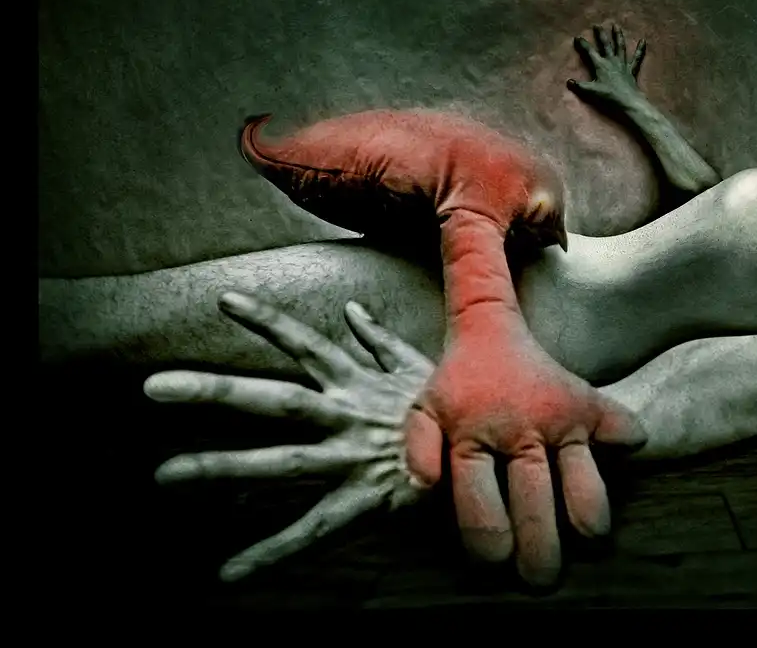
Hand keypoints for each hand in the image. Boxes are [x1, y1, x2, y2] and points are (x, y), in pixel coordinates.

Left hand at [146, 292, 434, 581]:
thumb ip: (379, 341)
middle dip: (217, 391)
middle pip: (275, 400)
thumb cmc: (449, 413)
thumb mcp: (418, 369)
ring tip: (164, 475)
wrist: (487, 461)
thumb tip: (353, 310)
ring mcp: (350, 460)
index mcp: (356, 384)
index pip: (305, 344)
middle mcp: (346, 417)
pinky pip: (310, 531)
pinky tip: (227, 571)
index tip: (224, 301)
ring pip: (280, 462)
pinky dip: (269, 551)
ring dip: (221, 467)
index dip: (267, 322)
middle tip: (154, 387)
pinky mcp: (362, 504)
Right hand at [567, 23, 646, 107]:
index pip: (589, 52)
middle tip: (597, 25)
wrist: (627, 100)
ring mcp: (622, 63)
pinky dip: (640, 49)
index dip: (583, 44)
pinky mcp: (631, 69)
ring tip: (616, 26)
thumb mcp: (591, 91)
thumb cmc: (608, 95)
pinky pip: (637, 58)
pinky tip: (643, 41)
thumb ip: (580, 86)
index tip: (577, 37)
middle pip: (605, 44)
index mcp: (600, 64)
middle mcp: (611, 60)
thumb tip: (569, 82)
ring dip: (618, 36)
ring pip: (620, 46)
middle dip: (600, 34)